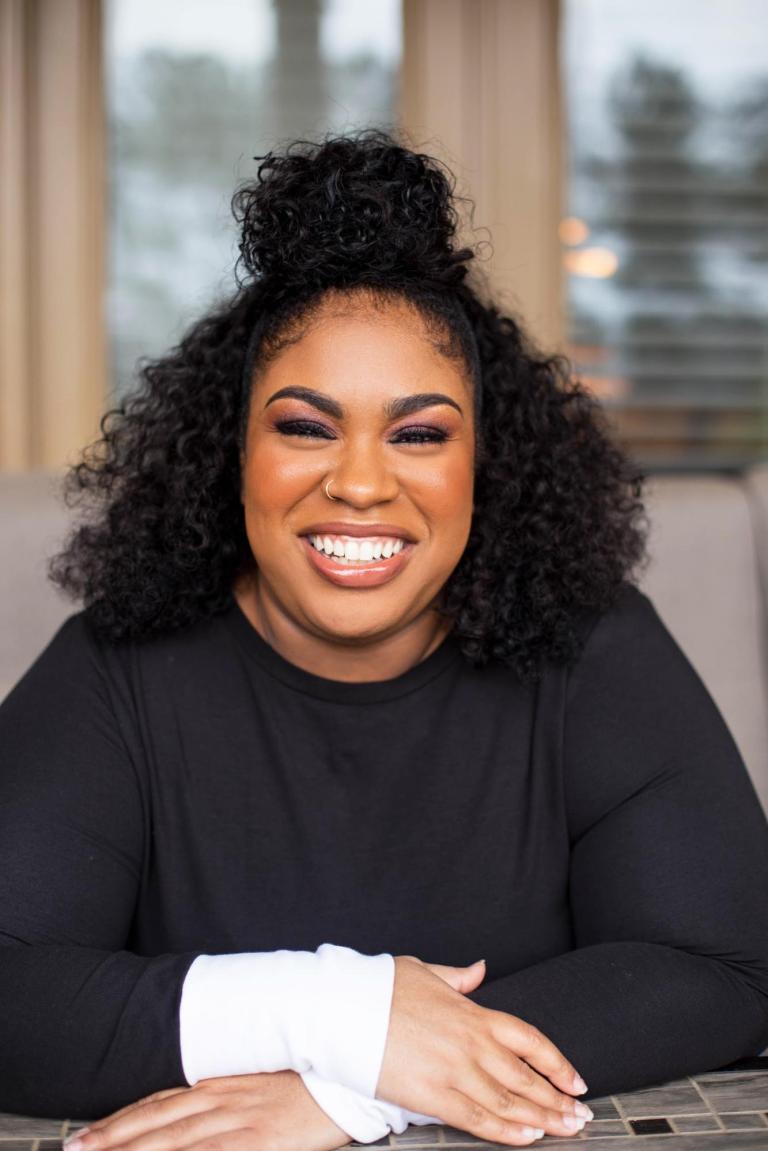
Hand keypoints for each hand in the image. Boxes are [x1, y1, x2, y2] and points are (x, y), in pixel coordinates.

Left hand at [65, 1071, 353, 1150]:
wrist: (351, 1067)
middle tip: (77, 1150)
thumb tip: (193, 1107)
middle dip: (113, 1140)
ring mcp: (239, 1120)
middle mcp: (223, 1099)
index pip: (159, 1104)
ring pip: (174, 1140)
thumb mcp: (261, 1081)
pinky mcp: (260, 1141)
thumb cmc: (311, 1076)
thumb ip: (225, 1096)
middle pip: (157, 1124)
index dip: (121, 1122)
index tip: (89, 1135)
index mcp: (221, 1083)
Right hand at [375, 956, 592, 1145]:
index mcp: (473, 1012)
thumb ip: (458, 978)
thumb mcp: (424, 971)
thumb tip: (480, 969)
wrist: (343, 1007)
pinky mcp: (432, 1095)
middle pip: (526, 1076)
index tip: (575, 1080)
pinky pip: (477, 1118)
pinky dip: (506, 1131)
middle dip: (557, 1099)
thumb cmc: (379, 988)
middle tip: (581, 1116)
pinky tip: (528, 1138)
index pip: (530, 1040)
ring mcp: (454, 1070)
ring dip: (542, 1119)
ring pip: (509, 1101)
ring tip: (565, 1130)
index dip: (557, 1063)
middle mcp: (471, 1043)